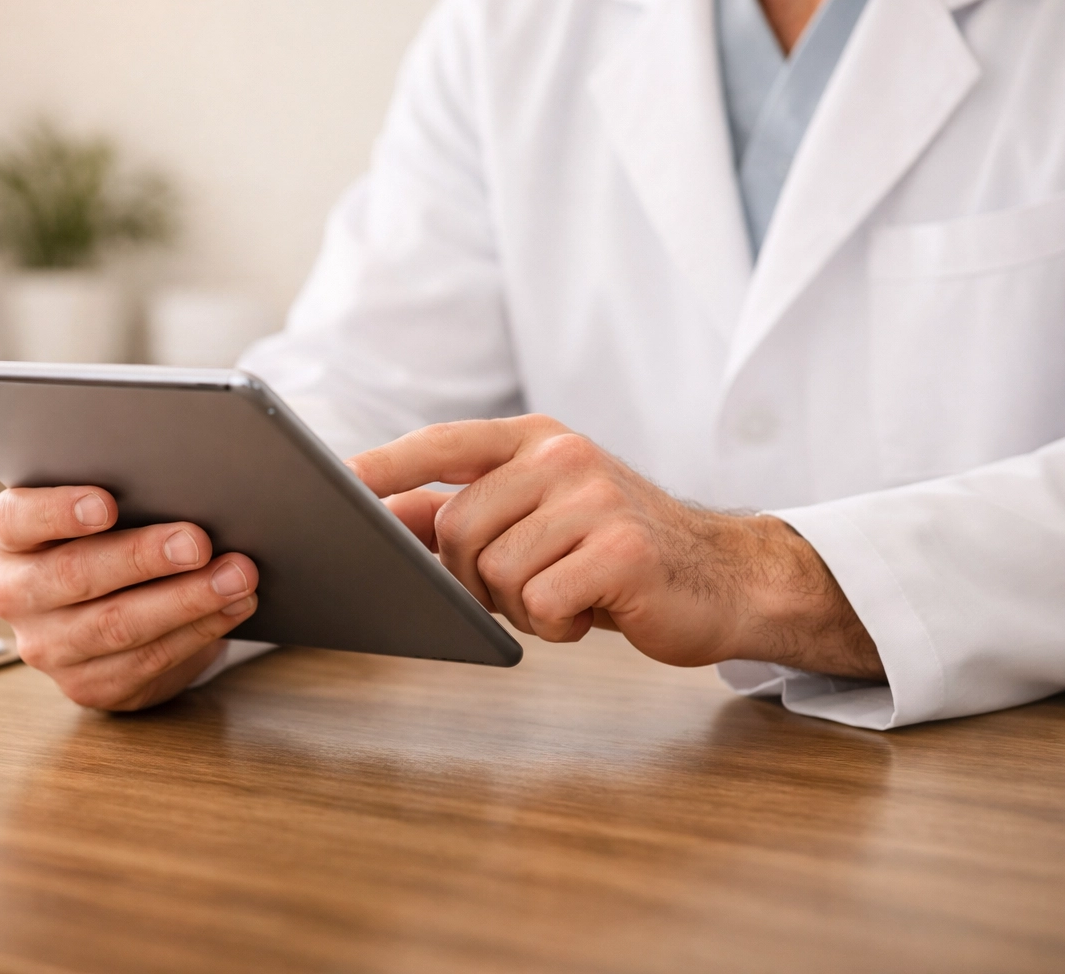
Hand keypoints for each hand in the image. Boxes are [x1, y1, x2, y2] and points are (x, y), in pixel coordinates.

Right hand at [0, 486, 259, 709]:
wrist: (108, 605)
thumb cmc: (108, 535)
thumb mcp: (100, 508)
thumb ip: (123, 492)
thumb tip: (185, 484)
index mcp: (8, 534)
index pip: (19, 519)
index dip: (59, 511)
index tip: (107, 503)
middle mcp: (15, 593)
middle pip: (76, 574)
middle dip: (144, 557)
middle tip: (198, 542)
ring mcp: (47, 646)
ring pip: (116, 624)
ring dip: (186, 599)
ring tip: (236, 575)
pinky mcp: (87, 686)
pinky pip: (147, 659)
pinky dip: (198, 631)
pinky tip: (233, 607)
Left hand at [349, 416, 881, 677]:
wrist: (728, 577)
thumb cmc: (619, 549)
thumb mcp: (542, 515)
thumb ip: (468, 509)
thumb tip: (383, 516)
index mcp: (538, 438)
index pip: (442, 444)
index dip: (385, 466)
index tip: (336, 484)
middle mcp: (563, 456)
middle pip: (456, 528)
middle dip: (472, 577)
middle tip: (523, 587)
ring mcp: (594, 498)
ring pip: (494, 571)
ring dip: (519, 605)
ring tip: (566, 593)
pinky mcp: (620, 548)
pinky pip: (540, 603)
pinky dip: (555, 626)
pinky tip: (592, 612)